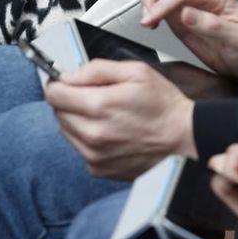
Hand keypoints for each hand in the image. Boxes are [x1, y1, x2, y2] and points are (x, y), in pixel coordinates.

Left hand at [44, 59, 195, 178]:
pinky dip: (88, 140)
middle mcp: (92, 134)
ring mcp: (94, 155)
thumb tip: (69, 75)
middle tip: (96, 98)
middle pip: (57, 113)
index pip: (53, 94)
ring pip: (66, 131)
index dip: (59, 84)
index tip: (67, 83)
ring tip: (107, 116)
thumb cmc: (163, 106)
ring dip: (78, 121)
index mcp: (98, 106)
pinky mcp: (99, 169)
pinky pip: (79, 149)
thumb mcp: (135, 72)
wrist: (184, 139)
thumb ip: (97, 69)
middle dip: (71, 102)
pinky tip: (110, 133)